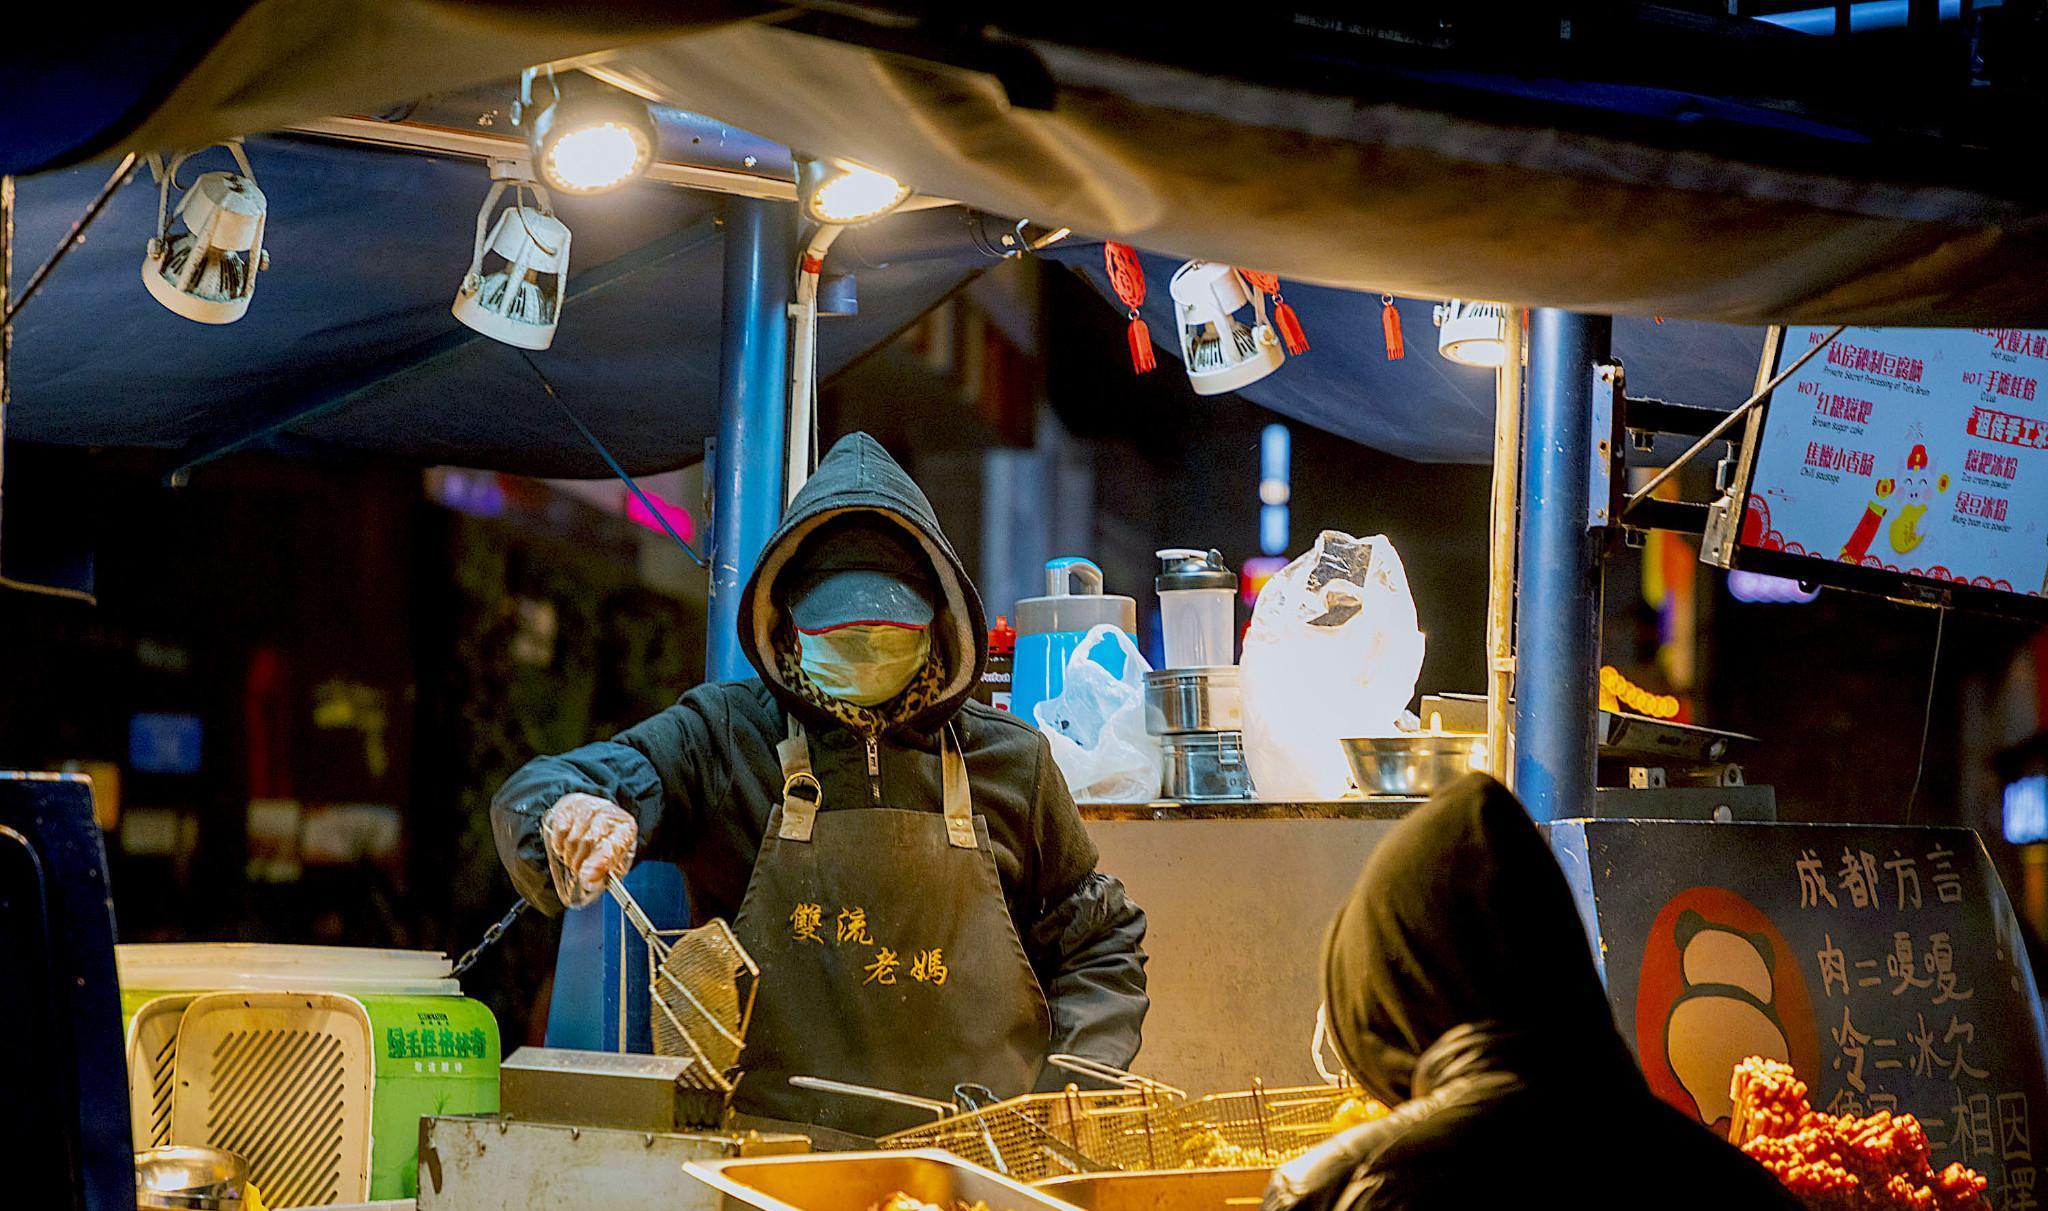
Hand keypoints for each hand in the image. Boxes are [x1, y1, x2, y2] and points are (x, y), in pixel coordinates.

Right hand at [541, 793, 638, 907]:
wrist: (598, 817)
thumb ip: (605, 874)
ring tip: (575, 858)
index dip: (599, 863)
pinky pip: (560, 831)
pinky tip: (566, 847)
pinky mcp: (568, 807)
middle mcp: (608, 813)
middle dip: (580, 862)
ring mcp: (587, 807)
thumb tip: (589, 882)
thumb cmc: (607, 843)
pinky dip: (560, 845)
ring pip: (572, 839)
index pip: (612, 845)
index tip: (587, 878)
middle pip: (589, 841)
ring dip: (570, 856)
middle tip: (579, 870)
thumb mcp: (615, 861)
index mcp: (625, 828)